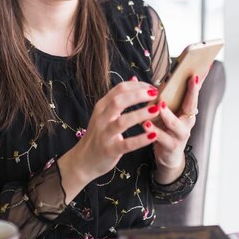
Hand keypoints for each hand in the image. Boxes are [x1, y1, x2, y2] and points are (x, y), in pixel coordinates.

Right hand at [58, 78, 161, 201]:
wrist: (83, 160)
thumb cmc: (98, 135)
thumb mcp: (105, 113)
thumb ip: (119, 97)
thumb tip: (134, 78)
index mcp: (102, 106)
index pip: (119, 89)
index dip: (137, 86)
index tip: (152, 87)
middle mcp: (101, 118)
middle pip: (119, 101)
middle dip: (138, 95)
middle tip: (155, 94)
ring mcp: (104, 134)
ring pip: (122, 121)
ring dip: (140, 114)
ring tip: (156, 110)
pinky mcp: (109, 150)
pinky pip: (126, 144)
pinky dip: (140, 139)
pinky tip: (152, 135)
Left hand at [144, 74, 202, 183]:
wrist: (167, 156)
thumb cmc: (166, 129)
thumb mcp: (166, 112)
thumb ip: (160, 96)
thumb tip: (143, 77)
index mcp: (186, 110)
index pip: (193, 93)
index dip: (197, 82)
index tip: (199, 70)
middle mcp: (187, 121)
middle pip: (191, 104)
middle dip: (192, 92)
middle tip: (191, 79)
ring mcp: (181, 134)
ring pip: (175, 123)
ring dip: (167, 114)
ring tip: (159, 105)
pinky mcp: (172, 146)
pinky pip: (163, 138)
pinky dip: (154, 131)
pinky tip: (146, 124)